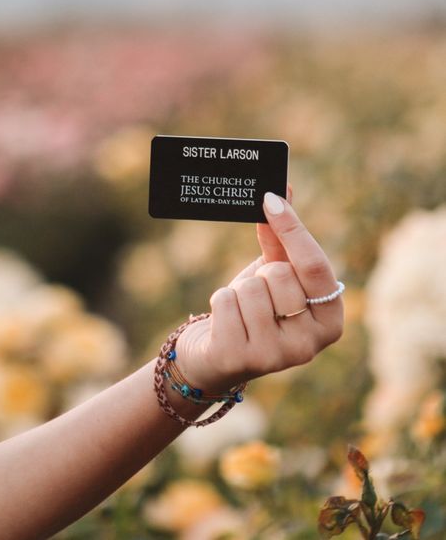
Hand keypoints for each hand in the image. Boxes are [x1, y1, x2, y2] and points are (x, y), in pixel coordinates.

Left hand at [174, 191, 343, 393]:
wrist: (218, 356)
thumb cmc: (255, 309)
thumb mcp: (274, 275)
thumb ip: (282, 238)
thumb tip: (282, 189)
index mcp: (330, 321)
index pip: (315, 265)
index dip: (292, 228)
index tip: (270, 198)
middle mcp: (309, 346)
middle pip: (280, 275)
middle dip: (262, 274)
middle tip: (259, 294)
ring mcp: (274, 357)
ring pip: (251, 287)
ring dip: (239, 290)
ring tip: (242, 310)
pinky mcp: (238, 359)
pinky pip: (225, 301)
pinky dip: (220, 302)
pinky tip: (226, 323)